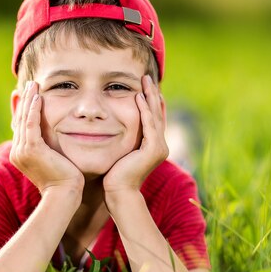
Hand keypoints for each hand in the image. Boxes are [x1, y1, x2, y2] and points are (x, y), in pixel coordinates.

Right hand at [10, 81, 83, 194]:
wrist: (64, 195)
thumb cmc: (65, 181)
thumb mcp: (55, 161)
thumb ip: (51, 149)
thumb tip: (55, 141)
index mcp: (20, 155)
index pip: (21, 126)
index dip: (24, 109)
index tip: (29, 94)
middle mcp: (17, 152)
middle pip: (20, 120)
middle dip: (25, 100)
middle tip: (30, 84)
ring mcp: (22, 151)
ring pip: (24, 119)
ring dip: (29, 100)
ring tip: (34, 85)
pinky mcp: (32, 149)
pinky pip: (31, 124)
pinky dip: (34, 109)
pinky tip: (38, 97)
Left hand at [103, 75, 168, 197]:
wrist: (119, 194)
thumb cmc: (114, 176)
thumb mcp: (120, 153)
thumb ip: (122, 140)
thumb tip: (110, 128)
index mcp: (154, 146)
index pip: (154, 118)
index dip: (151, 101)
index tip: (145, 86)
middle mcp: (160, 145)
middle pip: (158, 113)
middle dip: (152, 94)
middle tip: (147, 77)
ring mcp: (159, 147)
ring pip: (155, 115)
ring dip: (149, 96)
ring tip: (144, 81)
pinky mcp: (153, 149)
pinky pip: (149, 124)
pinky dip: (144, 110)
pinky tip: (138, 97)